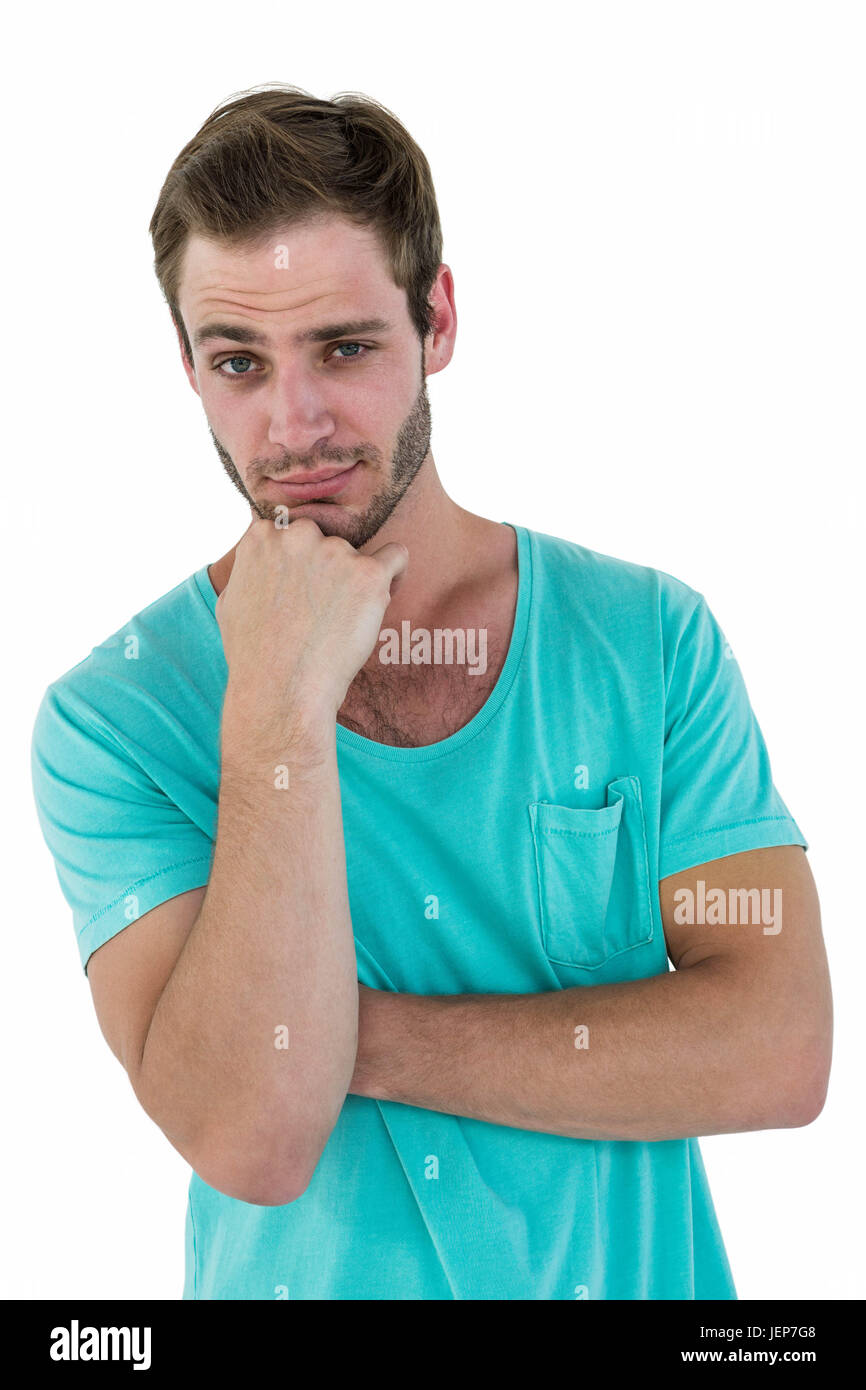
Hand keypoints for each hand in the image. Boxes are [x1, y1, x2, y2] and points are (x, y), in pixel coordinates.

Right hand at [216, 517, 407, 730]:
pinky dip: (395, 572)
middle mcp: (299, 536)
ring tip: (340, 621)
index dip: (300, 561)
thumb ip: (249, 567)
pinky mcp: (368, 575)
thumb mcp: (230, 600)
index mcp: (263, 537)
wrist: (281, 689)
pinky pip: (396, 556)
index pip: (291, 530)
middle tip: (322, 608)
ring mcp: (335, 552)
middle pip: (325, 540)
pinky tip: (383, 595)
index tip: (303, 588)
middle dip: (325, 567)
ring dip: (354, 580)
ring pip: (356, 555)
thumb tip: (259, 552)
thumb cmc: (254, 655)